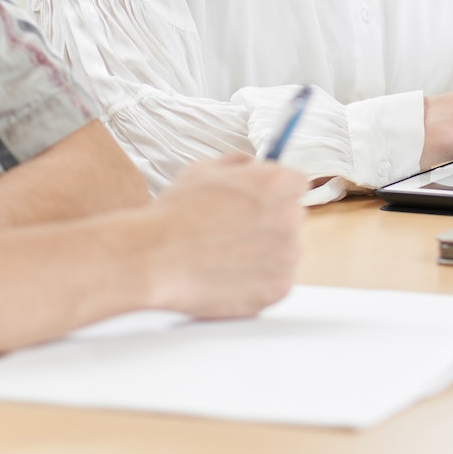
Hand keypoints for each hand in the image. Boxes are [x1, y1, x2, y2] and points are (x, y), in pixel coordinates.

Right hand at [143, 157, 303, 318]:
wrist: (155, 258)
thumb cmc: (175, 214)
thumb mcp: (203, 169)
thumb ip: (237, 163)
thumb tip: (251, 164)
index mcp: (277, 183)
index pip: (297, 182)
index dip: (274, 191)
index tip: (260, 199)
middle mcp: (290, 218)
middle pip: (291, 217)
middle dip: (269, 221)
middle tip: (234, 229)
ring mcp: (286, 257)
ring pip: (284, 252)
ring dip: (264, 252)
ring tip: (224, 254)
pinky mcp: (277, 290)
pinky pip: (274, 282)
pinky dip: (256, 281)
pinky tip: (227, 274)